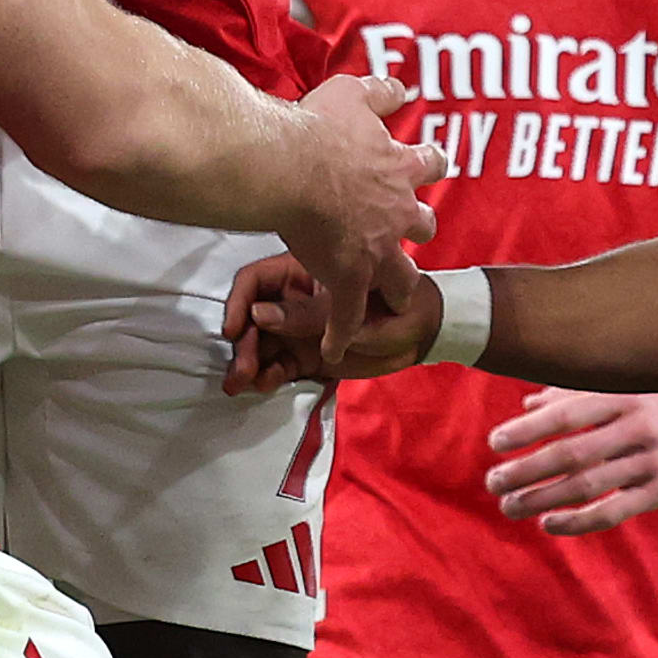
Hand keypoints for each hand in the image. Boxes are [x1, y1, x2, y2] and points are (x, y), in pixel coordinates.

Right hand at [222, 247, 442, 390]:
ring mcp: (300, 330)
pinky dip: (268, 375)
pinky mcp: (307, 357)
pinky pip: (279, 365)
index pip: (259, 282)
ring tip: (241, 384)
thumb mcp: (355, 310)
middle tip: (239, 370)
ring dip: (249, 363)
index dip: (240, 304)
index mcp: (305, 273)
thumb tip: (258, 315)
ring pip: (262, 344)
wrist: (426, 337)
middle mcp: (295, 300)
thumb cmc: (399, 307)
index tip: (232, 329)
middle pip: (254, 317)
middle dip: (243, 344)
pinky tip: (264, 385)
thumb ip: (309, 314)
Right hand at [264, 81, 444, 364]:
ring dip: (396, 290)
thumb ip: (380, 91)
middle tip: (403, 236)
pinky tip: (334, 352)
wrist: (288, 167)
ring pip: (401, 281)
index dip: (426, 165)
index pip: (430, 164)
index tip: (422, 166)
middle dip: (416, 231)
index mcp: (398, 169)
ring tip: (389, 302)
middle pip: (423, 228)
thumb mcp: (351, 94)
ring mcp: (376, 251)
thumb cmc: (315, 128)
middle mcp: (397, 213)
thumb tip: (401, 88)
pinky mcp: (348, 278)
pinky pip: (349, 316)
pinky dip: (342, 335)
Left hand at [483, 384, 657, 533]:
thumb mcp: (624, 385)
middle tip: (492, 482)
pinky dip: (579, 521)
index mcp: (623, 396)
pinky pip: (614, 511)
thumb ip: (575, 393)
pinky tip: (549, 523)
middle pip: (572, 453)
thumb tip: (527, 401)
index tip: (496, 443)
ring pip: (588, 485)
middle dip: (527, 470)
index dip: (529, 429)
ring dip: (543, 498)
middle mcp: (637, 428)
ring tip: (509, 506)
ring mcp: (652, 462)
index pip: (566, 414)